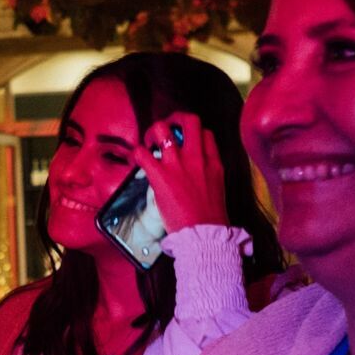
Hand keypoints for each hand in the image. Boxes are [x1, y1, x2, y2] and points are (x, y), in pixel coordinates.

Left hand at [134, 112, 226, 233]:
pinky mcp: (160, 175)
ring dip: (152, 133)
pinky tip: (137, 160)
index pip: (206, 133)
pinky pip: (142, 153)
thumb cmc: (210, 218)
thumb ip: (209, 173)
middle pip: (188, 120)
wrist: (203, 235)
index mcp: (213, 162)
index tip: (185, 142)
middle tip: (165, 131)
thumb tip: (197, 170)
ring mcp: (177, 164)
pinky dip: (137, 154)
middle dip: (174, 119)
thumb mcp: (218, 188)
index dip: (194, 133)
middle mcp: (196, 157)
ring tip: (149, 143)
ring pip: (161, 129)